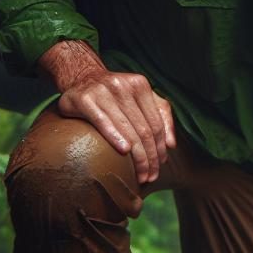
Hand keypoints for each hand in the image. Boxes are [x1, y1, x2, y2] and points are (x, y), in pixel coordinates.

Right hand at [40, 40, 175, 187]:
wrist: (81, 77)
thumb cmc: (114, 94)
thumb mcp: (141, 97)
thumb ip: (161, 115)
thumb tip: (171, 145)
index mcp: (140, 85)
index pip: (155, 123)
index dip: (160, 147)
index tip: (160, 166)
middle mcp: (123, 86)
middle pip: (143, 129)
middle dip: (150, 157)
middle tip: (150, 176)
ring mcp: (103, 91)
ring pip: (127, 128)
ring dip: (136, 156)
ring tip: (140, 174)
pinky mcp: (84, 98)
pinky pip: (102, 121)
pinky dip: (115, 136)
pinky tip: (124, 152)